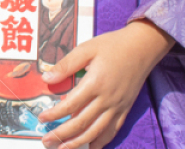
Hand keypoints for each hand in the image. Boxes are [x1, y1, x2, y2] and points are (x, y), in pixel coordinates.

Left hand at [38, 20, 174, 148]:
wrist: (142, 47)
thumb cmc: (112, 46)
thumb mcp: (86, 49)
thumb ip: (66, 65)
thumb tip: (47, 78)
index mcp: (95, 83)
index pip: (70, 105)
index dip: (54, 114)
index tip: (42, 118)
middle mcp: (107, 99)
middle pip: (82, 123)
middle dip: (62, 135)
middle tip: (47, 141)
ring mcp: (117, 106)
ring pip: (97, 131)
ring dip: (79, 143)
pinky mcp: (125, 109)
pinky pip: (113, 130)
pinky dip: (101, 141)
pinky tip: (92, 147)